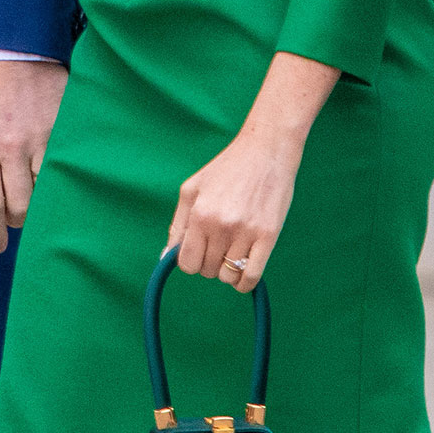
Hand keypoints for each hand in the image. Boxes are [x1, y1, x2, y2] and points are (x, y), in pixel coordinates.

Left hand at [0, 59, 66, 252]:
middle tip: (10, 236)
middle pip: (16, 208)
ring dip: (37, 211)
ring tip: (33, 215)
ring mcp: (38, 141)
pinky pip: (61, 171)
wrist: (15, 47)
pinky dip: (56, 187)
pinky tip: (53, 191)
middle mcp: (10, 149)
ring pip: (42, 195)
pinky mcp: (60, 131)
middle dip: (11, 228)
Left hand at [167, 130, 301, 293]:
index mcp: (200, 214)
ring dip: (228, 271)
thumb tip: (165, 258)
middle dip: (209, 262)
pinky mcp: (268, 236)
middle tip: (219, 242)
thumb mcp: (193, 189)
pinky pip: (252, 277)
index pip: (187, 263)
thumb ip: (178, 225)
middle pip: (207, 270)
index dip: (191, 260)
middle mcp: (221, 225)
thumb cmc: (227, 168)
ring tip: (233, 249)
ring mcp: (246, 232)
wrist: (266, 151)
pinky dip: (245, 282)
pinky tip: (245, 268)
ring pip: (228, 277)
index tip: (200, 249)